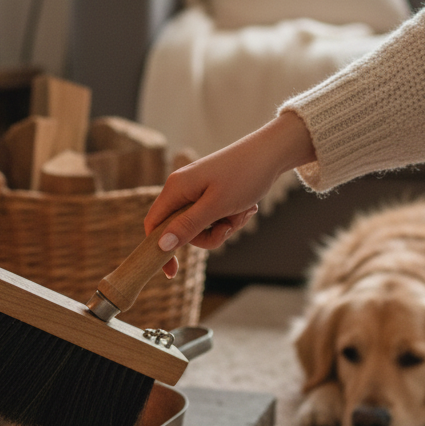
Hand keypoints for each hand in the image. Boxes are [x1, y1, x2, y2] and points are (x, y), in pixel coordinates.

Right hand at [145, 111, 315, 276]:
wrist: (271, 153)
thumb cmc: (243, 176)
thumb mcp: (216, 207)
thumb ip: (188, 226)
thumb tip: (161, 245)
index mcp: (175, 189)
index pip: (153, 224)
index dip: (159, 249)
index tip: (172, 272)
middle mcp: (181, 189)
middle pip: (180, 230)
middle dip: (207, 235)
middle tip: (228, 227)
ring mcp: (196, 191)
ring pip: (200, 227)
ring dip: (223, 227)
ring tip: (242, 212)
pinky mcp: (211, 194)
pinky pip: (213, 218)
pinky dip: (229, 218)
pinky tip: (245, 208)